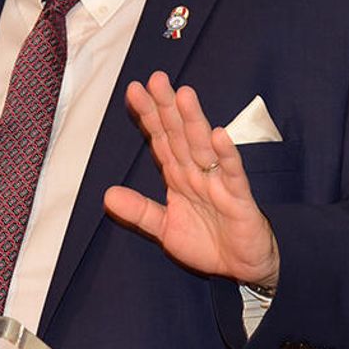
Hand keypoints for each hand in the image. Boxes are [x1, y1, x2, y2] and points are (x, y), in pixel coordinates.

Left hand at [103, 72, 279, 289]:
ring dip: (194, 121)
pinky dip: (226, 155)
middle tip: (156, 79)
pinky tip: (219, 135)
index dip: (149, 115)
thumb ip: (139, 211)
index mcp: (179, 175)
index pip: (161, 139)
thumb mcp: (165, 229)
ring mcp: (218, 182)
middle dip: (168, 107)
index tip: (134, 90)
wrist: (241, 269)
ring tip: (184, 96)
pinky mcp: (238, 198)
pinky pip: (232, 173)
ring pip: (203, 146)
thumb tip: (108, 196)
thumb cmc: (208, 242)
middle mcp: (197, 172)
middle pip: (180, 134)